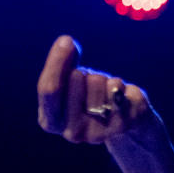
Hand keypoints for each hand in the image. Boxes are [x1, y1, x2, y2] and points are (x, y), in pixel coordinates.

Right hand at [36, 35, 159, 145]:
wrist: (125, 121)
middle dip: (85, 73)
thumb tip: (66, 42)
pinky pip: (120, 88)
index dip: (56, 61)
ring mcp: (100, 132)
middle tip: (92, 85)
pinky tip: (122, 98)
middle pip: (76, 80)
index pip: (49, 89)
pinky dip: (122, 85)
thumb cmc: (90, 98)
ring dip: (105, 80)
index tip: (66, 40)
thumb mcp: (71, 83)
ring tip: (107, 93)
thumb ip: (62, 65)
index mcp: (51, 122)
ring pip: (101, 82)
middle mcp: (73, 132)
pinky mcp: (125, 124)